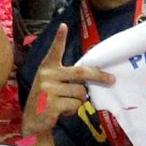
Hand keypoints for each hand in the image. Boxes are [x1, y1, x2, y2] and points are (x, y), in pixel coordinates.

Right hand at [18, 28, 110, 145]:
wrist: (33, 120)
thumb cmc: (47, 98)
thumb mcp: (52, 83)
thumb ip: (67, 77)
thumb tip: (93, 78)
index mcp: (47, 67)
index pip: (54, 51)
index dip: (59, 38)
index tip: (63, 25)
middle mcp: (47, 75)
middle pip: (80, 73)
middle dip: (98, 76)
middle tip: (111, 79)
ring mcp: (48, 90)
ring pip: (80, 93)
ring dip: (78, 100)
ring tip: (65, 103)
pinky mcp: (52, 104)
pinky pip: (76, 105)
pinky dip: (73, 110)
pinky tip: (61, 111)